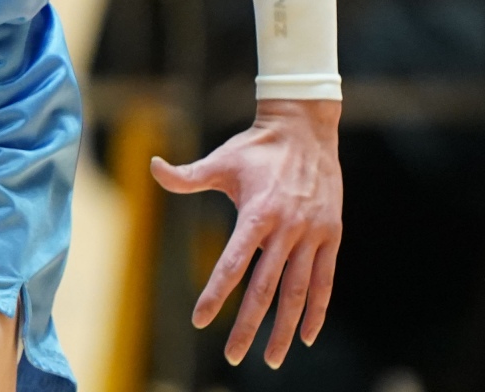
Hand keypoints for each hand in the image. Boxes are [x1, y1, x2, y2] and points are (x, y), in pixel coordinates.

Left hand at [150, 97, 342, 368]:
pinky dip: (317, 310)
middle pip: (266, 288)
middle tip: (234, 356)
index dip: (216, 294)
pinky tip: (306, 336)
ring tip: (271, 358)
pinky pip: (325, 281)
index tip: (201, 321)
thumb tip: (153, 167)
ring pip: (298, 292)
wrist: (305, 128)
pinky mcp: (331, 236)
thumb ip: (187, 175)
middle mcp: (287, 228)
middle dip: (249, 326)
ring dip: (284, 328)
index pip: (233, 264)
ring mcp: (313, 234)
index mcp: (257, 213)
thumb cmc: (257, 147)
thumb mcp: (221, 160)